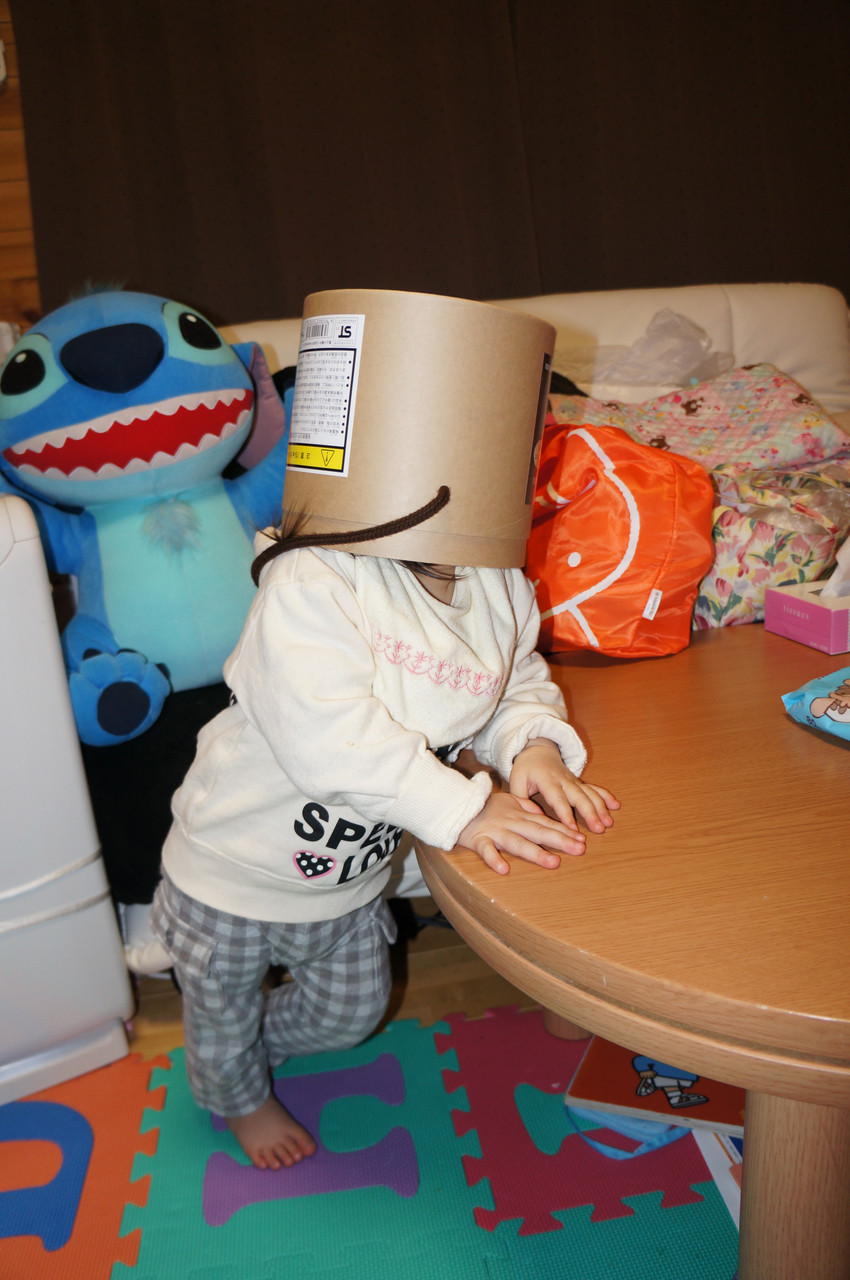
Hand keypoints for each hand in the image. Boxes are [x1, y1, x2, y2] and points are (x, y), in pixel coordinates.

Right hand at [457, 791, 586, 875]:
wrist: (456, 802)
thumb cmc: (485, 806)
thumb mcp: (509, 800)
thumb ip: (527, 807)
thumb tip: (545, 816)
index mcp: (519, 815)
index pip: (546, 823)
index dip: (564, 831)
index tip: (582, 839)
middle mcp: (511, 823)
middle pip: (538, 832)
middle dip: (560, 840)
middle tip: (580, 849)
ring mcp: (494, 832)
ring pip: (517, 843)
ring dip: (535, 852)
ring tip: (553, 862)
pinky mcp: (477, 840)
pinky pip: (486, 851)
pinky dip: (494, 859)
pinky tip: (504, 869)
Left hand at [510, 738, 619, 833]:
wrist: (537, 750)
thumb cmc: (525, 769)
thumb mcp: (516, 781)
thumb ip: (521, 799)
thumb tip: (530, 819)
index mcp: (546, 780)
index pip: (557, 798)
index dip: (565, 813)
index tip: (572, 828)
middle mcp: (563, 780)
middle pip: (579, 796)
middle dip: (590, 812)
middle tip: (599, 829)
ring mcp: (573, 780)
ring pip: (590, 793)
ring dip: (601, 807)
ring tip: (609, 822)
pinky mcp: (579, 782)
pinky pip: (594, 788)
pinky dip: (606, 796)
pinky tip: (616, 805)